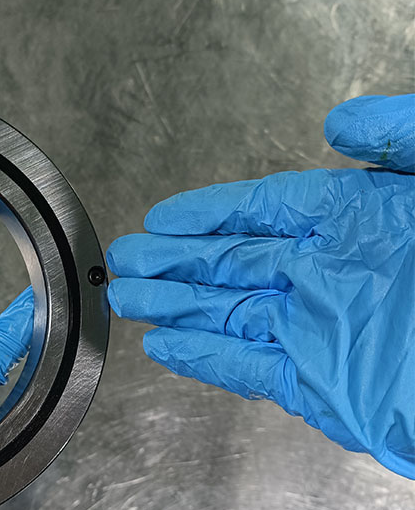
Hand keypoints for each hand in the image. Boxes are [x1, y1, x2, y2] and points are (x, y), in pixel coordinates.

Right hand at [106, 94, 414, 477]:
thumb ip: (398, 137)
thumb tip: (338, 123)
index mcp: (355, 221)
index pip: (260, 210)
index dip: (206, 213)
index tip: (162, 217)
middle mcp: (327, 274)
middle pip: (228, 264)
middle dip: (171, 263)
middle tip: (122, 260)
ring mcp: (320, 331)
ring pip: (225, 316)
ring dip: (173, 308)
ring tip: (126, 300)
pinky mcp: (321, 386)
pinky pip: (247, 370)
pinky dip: (203, 360)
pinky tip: (167, 347)